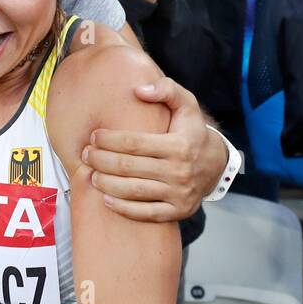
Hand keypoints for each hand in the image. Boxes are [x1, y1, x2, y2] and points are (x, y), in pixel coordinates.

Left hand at [82, 77, 228, 221]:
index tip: (94, 137)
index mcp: (179, 145)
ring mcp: (179, 193)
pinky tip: (107, 199)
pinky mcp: (178, 211)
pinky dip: (124, 208)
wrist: (216, 164)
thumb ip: (166, 90)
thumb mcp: (187, 104)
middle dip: (101, 161)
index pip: (134, 143)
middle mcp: (180, 170)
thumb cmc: (192, 131)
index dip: (109, 140)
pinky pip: (146, 213)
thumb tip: (139, 90)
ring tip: (92, 176)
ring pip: (134, 191)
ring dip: (107, 184)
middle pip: (129, 167)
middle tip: (86, 155)